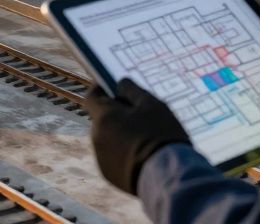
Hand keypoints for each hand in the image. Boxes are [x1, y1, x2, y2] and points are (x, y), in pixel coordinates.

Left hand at [84, 79, 189, 193]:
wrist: (167, 176)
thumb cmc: (160, 135)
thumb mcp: (151, 105)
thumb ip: (132, 90)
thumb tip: (120, 83)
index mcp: (104, 118)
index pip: (92, 96)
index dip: (101, 89)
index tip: (113, 85)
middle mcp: (97, 138)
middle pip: (102, 118)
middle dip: (116, 113)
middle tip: (139, 112)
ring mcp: (101, 158)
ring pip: (108, 137)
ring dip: (120, 133)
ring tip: (145, 136)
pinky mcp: (110, 175)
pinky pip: (113, 156)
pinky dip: (123, 152)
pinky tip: (143, 154)